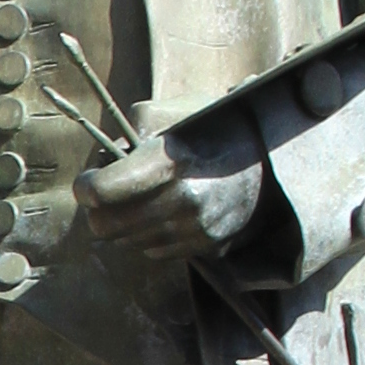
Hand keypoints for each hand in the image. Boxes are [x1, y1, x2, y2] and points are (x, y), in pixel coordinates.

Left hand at [75, 134, 265, 267]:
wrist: (277, 162)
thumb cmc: (221, 130)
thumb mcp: (179, 112)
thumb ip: (133, 129)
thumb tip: (104, 159)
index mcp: (171, 162)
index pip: (102, 191)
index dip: (86, 187)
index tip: (88, 181)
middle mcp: (182, 201)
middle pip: (106, 225)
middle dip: (98, 210)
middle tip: (104, 195)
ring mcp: (195, 229)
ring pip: (127, 242)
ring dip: (125, 224)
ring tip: (142, 200)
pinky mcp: (205, 247)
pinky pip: (154, 252)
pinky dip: (150, 236)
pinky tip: (165, 213)